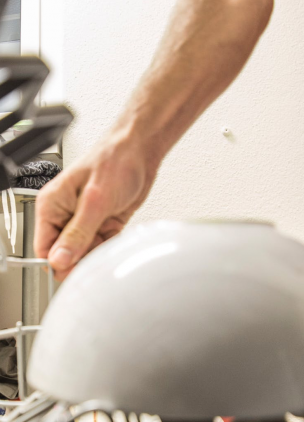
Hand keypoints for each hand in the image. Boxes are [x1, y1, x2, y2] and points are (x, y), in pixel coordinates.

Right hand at [34, 134, 156, 279]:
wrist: (141, 150)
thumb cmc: (115, 160)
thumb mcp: (96, 200)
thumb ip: (78, 232)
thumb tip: (59, 259)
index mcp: (52, 205)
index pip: (44, 247)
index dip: (57, 263)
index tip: (73, 271)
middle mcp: (66, 214)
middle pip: (65, 253)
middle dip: (80, 259)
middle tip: (95, 259)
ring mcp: (86, 218)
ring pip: (85, 251)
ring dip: (96, 253)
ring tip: (108, 244)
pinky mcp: (105, 221)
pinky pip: (103, 244)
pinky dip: (109, 246)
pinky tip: (116, 240)